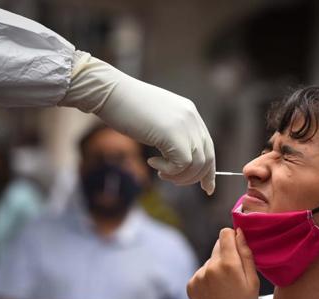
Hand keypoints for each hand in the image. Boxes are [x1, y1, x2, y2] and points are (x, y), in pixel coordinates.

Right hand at [60, 52, 215, 194]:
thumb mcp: (156, 119)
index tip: (206, 187)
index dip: (208, 170)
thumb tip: (179, 159)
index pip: (208, 146)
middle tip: (173, 181)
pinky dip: (169, 170)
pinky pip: (182, 164)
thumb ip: (172, 133)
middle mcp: (191, 117)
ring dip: (179, 176)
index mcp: (189, 112)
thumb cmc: (125, 106)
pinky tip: (153, 162)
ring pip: (196, 164)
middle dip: (195, 178)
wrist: (110, 92)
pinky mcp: (172, 134)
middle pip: (207, 157)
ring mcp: (183, 125)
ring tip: (161, 172)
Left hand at [186, 228, 258, 298]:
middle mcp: (210, 266)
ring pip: (210, 261)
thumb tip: (240, 232)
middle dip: (226, 254)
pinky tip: (215, 292)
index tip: (238, 246)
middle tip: (234, 272)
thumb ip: (246, 254)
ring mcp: (198, 275)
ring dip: (217, 267)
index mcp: (228, 264)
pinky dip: (208, 278)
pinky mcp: (190, 283)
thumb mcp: (252, 281)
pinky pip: (202, 272)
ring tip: (225, 287)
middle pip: (217, 246)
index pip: (225, 233)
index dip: (233, 237)